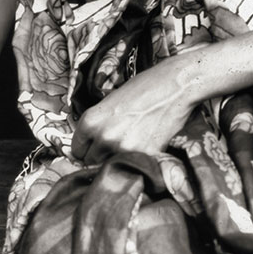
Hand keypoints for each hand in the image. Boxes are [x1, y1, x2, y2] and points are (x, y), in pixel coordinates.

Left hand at [72, 60, 195, 163]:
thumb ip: (99, 124)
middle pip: (92, 162)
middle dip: (102, 156)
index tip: (95, 147)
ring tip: (133, 143)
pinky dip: (139, 162)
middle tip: (118, 143)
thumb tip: (92, 145)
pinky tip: (147, 145)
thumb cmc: (144, 87)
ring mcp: (123, 149)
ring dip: (119, 161)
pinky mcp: (144, 157)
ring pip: (112, 167)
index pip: (77, 151)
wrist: (176, 86)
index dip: (87, 149)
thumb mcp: (112, 101)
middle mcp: (103, 137)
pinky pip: (135, 168)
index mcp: (91, 121)